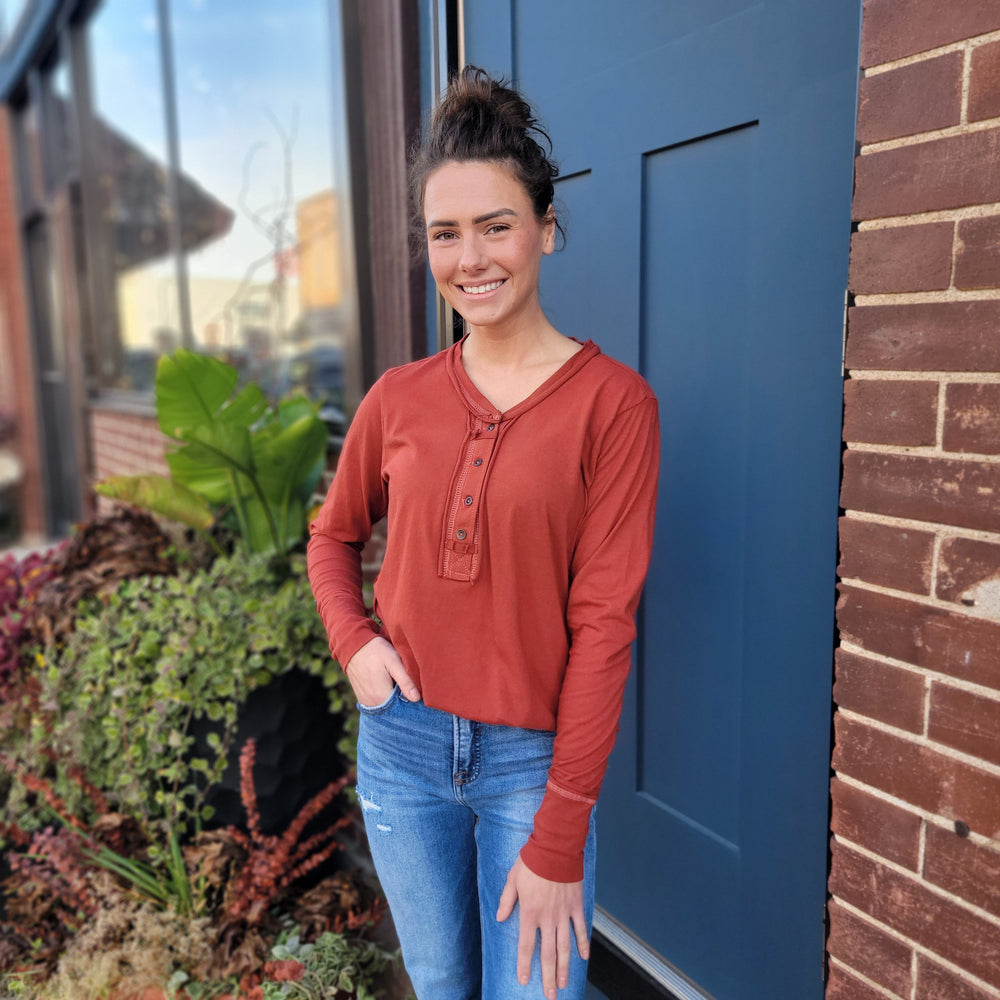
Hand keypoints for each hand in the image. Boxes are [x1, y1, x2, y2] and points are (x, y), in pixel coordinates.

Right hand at [344, 636, 420, 705]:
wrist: (352, 645)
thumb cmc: (375, 651)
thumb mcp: (393, 661)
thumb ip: (405, 680)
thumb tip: (416, 698)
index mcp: (382, 697)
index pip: (404, 707)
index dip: (412, 698)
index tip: (417, 688)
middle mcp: (373, 703)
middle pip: (395, 707)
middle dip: (403, 698)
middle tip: (408, 682)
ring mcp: (366, 701)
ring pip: (386, 705)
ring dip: (394, 697)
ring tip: (397, 681)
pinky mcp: (362, 697)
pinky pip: (378, 702)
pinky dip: (385, 697)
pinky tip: (388, 684)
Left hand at [496, 855, 588, 998]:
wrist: (555, 848)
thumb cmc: (532, 861)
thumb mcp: (512, 879)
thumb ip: (507, 900)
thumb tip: (500, 918)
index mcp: (530, 913)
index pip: (526, 946)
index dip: (524, 965)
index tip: (523, 980)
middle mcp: (547, 918)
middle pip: (548, 954)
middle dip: (548, 976)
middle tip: (549, 994)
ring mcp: (563, 914)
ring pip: (564, 947)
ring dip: (564, 967)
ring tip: (562, 983)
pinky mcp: (576, 905)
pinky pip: (580, 928)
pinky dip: (583, 944)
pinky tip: (583, 957)